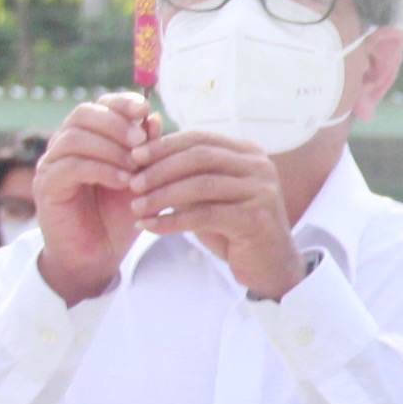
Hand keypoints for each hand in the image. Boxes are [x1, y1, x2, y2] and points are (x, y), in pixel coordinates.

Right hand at [33, 93, 160, 303]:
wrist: (98, 256)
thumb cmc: (119, 216)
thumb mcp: (140, 180)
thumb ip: (146, 151)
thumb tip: (153, 118)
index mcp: (88, 138)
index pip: (99, 105)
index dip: (120, 102)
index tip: (144, 110)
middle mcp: (65, 145)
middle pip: (83, 114)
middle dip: (116, 123)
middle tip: (141, 141)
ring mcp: (52, 164)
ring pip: (75, 138)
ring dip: (110, 149)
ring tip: (135, 167)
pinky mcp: (46, 186)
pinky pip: (71, 166)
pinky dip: (101, 170)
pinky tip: (123, 182)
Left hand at [128, 129, 303, 298]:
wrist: (270, 264)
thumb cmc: (234, 227)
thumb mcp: (208, 195)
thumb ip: (185, 175)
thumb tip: (141, 152)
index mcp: (248, 153)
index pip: (200, 139)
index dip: (164, 146)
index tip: (134, 157)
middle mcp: (259, 167)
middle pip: (200, 157)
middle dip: (160, 169)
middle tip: (132, 184)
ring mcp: (262, 191)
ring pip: (201, 185)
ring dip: (163, 196)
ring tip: (137, 207)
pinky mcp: (256, 219)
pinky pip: (205, 215)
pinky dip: (173, 220)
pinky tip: (151, 226)